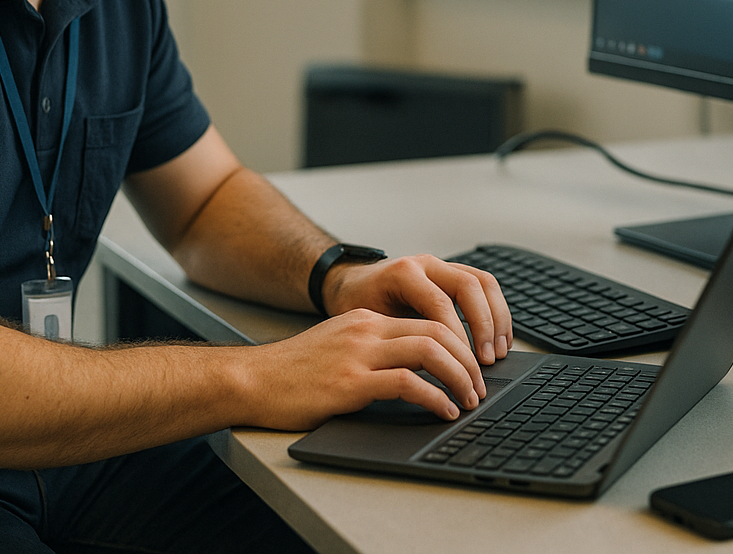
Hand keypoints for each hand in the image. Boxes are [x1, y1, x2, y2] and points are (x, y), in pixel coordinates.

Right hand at [241, 309, 483, 429]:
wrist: (251, 380)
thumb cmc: (292, 373)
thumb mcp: (338, 348)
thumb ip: (372, 351)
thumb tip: (414, 373)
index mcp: (366, 321)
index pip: (429, 320)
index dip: (460, 344)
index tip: (472, 368)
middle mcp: (367, 330)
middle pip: (437, 331)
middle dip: (468, 359)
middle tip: (480, 386)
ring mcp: (359, 354)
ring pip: (430, 351)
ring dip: (459, 376)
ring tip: (469, 400)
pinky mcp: (351, 382)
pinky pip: (407, 384)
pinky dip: (434, 397)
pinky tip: (443, 411)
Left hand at [323, 255, 512, 364]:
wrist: (349, 283)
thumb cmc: (356, 306)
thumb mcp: (368, 324)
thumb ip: (395, 340)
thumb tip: (422, 375)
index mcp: (404, 274)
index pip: (441, 304)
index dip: (457, 338)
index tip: (463, 368)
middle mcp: (426, 264)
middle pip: (469, 286)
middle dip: (484, 327)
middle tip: (486, 361)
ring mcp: (441, 266)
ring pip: (484, 283)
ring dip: (497, 319)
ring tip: (498, 352)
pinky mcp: (451, 275)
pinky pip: (484, 287)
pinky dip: (496, 313)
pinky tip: (498, 338)